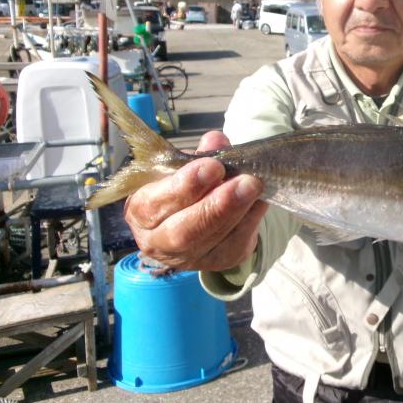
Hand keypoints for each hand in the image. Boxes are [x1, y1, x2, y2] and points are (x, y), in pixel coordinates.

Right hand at [123, 131, 266, 270]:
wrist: (194, 216)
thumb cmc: (183, 186)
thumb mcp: (184, 167)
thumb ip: (200, 154)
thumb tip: (217, 140)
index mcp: (141, 211)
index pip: (156, 202)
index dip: (185, 186)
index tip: (212, 166)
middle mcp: (158, 241)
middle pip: (184, 231)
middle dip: (216, 206)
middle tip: (244, 182)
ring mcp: (188, 257)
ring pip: (212, 240)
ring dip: (238, 212)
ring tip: (255, 187)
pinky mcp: (217, 261)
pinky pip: (235, 245)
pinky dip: (251, 221)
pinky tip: (260, 201)